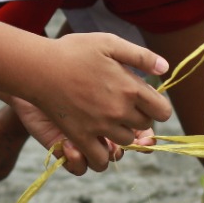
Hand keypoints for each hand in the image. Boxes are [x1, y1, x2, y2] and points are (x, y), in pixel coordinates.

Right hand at [23, 32, 171, 172]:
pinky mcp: (80, 138)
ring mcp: (100, 126)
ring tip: (109, 119)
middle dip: (139, 117)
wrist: (38, 66)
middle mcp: (120, 110)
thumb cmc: (73, 51)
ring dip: (122, 133)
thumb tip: (165, 68)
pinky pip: (101, 160)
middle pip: (144, 126)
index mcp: (131, 88)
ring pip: (125, 142)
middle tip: (124, 105)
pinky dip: (103, 155)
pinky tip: (99, 141)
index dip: (158, 107)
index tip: (147, 101)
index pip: (162, 111)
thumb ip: (141, 56)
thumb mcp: (109, 42)